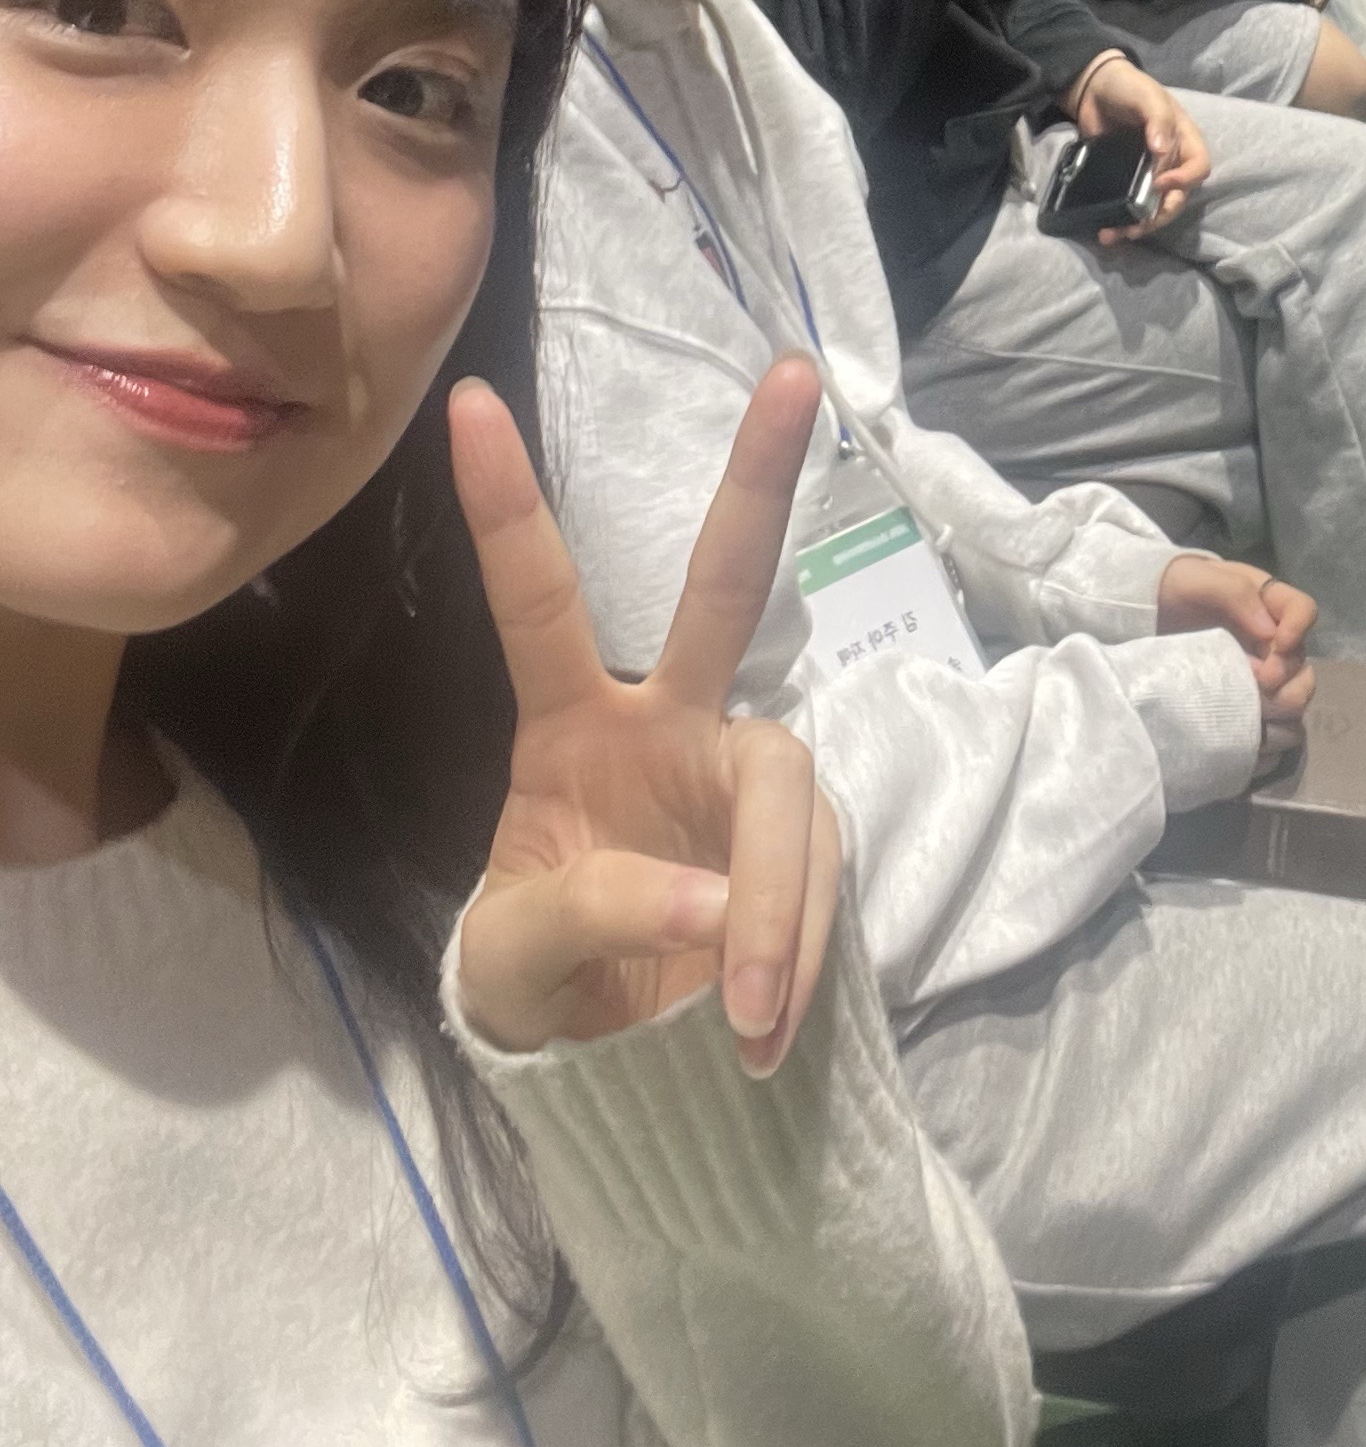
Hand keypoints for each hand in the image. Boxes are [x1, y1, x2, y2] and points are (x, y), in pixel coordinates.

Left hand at [452, 356, 843, 1075]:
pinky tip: (763, 1026)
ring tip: (741, 1014)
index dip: (504, 507)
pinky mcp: (800, 848)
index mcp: (568, 726)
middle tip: (796, 377)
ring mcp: (741, 778)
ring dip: (773, 898)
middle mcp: (669, 723)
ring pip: (786, 784)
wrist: (612, 1070)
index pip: (536, 602)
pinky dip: (795, 952)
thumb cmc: (536, 983)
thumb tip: (712, 907)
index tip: (467, 402)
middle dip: (760, 483)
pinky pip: (818, 878)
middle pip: (725, 591)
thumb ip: (592, 914)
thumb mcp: (515, 961)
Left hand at [1066, 53, 1210, 238]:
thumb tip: (1161, 151)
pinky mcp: (1123, 181)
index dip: (1185, 181)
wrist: (1091, 89)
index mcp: (1184, 140)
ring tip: (1115, 234)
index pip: (1198, 168)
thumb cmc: (1128, 87)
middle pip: (1176, 198)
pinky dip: (1120, 221)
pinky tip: (1107, 230)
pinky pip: (1128, 206)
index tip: (1159, 183)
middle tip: (1137, 226)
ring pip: (1153, 208)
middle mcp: (1170, 162)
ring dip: (1139, 225)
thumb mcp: (1147, 96)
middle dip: (1159, 215)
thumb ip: (1157, 119)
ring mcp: (1146, 174)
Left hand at [1157, 557, 1319, 755]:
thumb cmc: (1176, 589)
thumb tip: (1270, 631)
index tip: (1278, 646)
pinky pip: (1276, 725)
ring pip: (1295, 698)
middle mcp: (1273, 641)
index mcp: (1268, 604)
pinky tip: (1254, 739)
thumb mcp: (1198, 580)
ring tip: (1255, 716)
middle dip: (1288, 681)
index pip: (1303, 611)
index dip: (1299, 629)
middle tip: (1259, 684)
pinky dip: (1272, 736)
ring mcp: (1262, 673)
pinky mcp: (1249, 700)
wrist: (1150, 615)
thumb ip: (1234, 594)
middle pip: (1302, 665)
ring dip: (1284, 711)